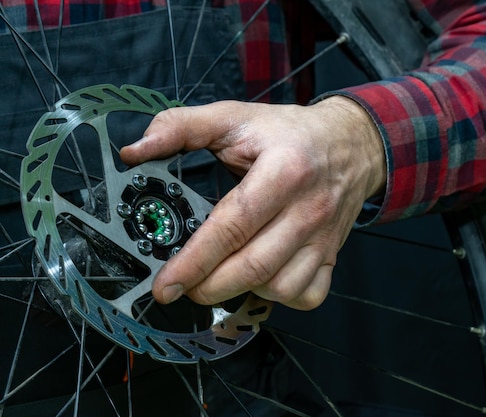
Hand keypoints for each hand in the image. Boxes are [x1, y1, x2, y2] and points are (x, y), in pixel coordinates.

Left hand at [120, 96, 385, 309]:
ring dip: (243, 290)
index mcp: (283, 172)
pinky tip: (262, 279)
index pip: (233, 226)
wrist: (351, 143)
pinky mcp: (333, 254)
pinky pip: (307, 295)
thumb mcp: (236, 116)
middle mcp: (308, 210)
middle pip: (254, 266)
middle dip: (209, 286)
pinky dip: (280, 297)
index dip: (194, 260)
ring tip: (223, 275)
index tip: (165, 284)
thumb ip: (181, 127)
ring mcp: (324, 237)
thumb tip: (134, 152)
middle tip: (183, 287)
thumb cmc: (291, 132)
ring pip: (281, 288)